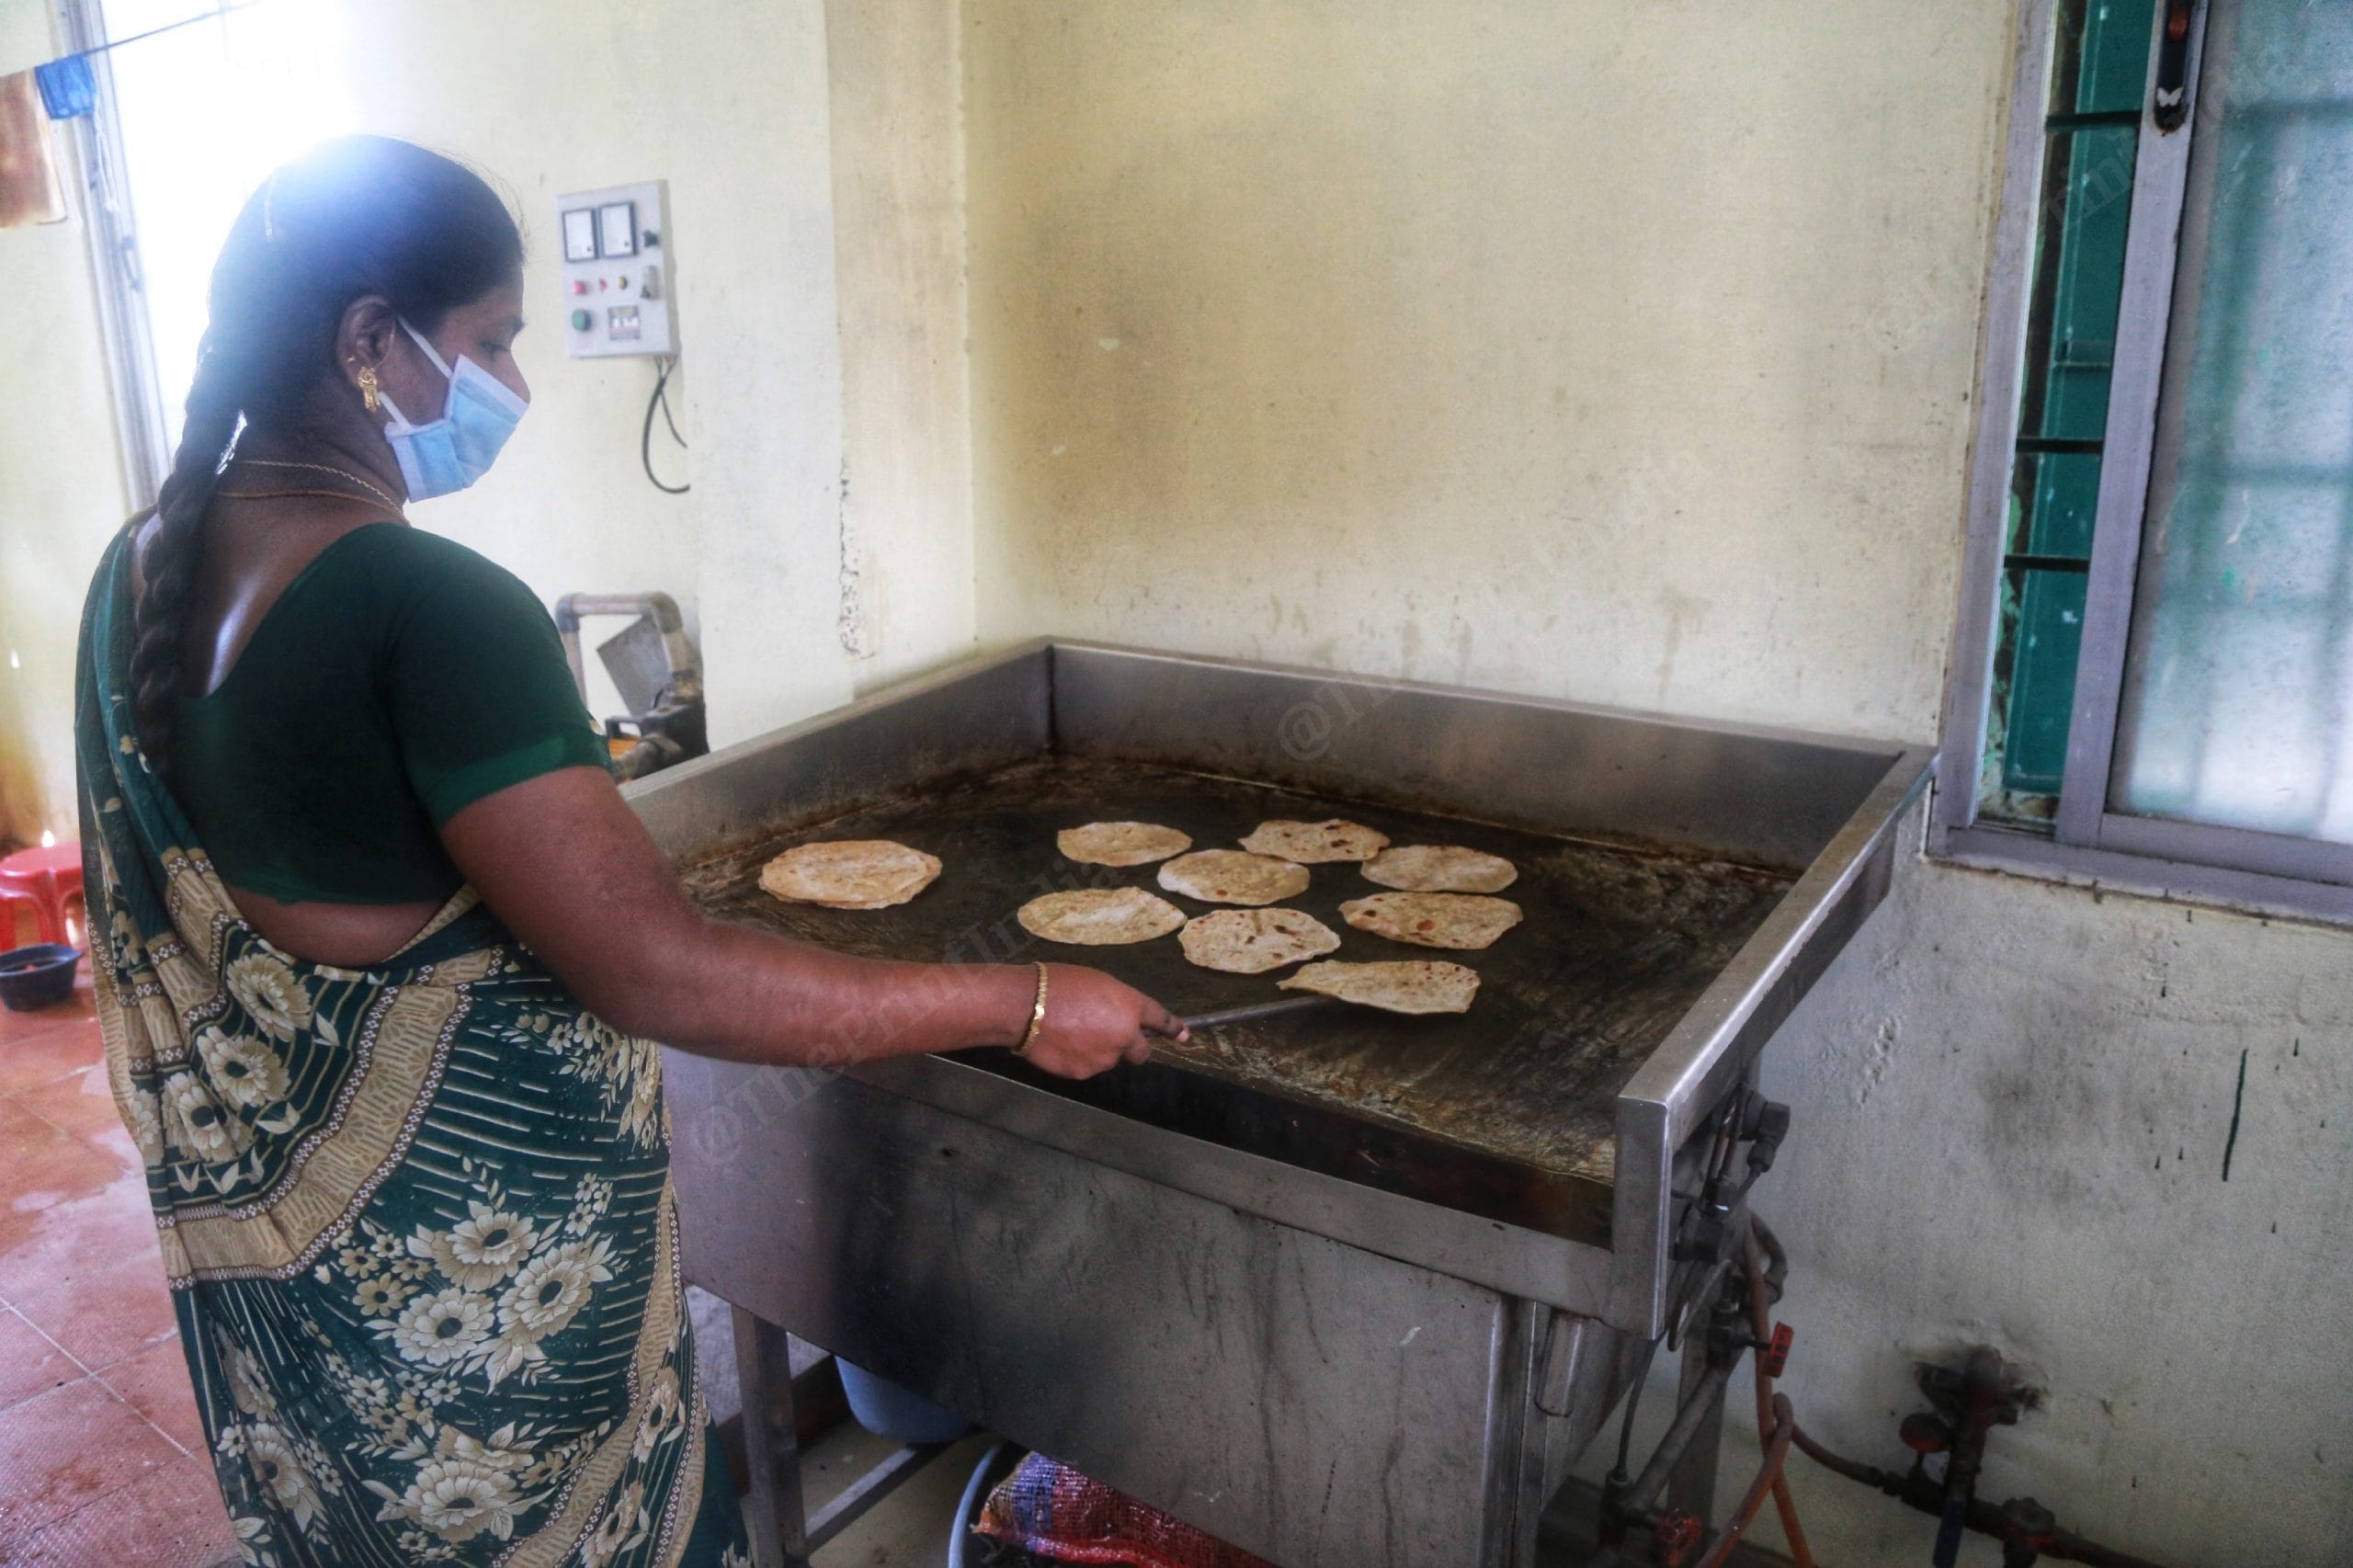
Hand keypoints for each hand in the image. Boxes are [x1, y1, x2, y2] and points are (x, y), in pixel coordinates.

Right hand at [1018, 965, 1185, 1079]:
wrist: (1024, 1006)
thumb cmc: (1057, 983)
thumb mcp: (1096, 981)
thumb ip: (1116, 1003)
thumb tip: (1119, 1016)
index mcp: (1129, 1006)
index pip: (1161, 1019)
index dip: (1175, 1029)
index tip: (1185, 1037)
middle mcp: (1125, 1035)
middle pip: (1142, 1053)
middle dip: (1131, 1048)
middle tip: (1108, 1037)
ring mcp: (1105, 1058)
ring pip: (1110, 1060)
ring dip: (1100, 1052)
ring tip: (1072, 1034)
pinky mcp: (1084, 1073)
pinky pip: (1088, 1068)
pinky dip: (1079, 1060)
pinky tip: (1061, 1046)